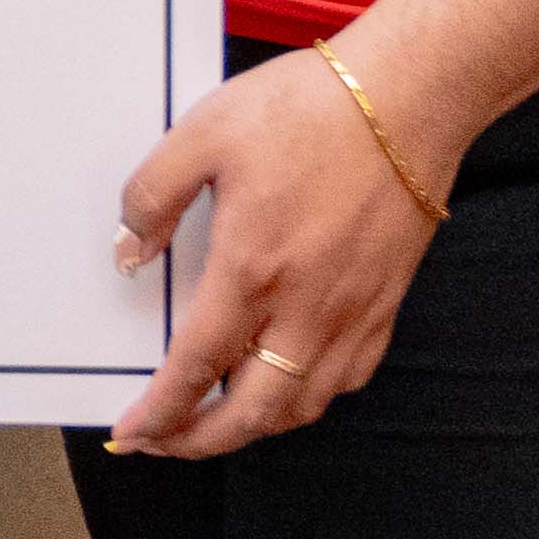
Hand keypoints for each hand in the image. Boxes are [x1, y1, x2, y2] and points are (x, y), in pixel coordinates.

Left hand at [102, 45, 455, 456]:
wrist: (409, 97)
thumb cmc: (309, 109)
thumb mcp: (203, 133)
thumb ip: (152, 197)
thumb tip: (128, 252)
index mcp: (250, 270)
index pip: (195, 369)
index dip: (160, 413)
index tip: (133, 431)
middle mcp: (306, 307)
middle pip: (253, 413)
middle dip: (201, 441)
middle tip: (165, 441)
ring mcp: (353, 310)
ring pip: (305, 405)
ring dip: (255, 426)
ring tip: (217, 419)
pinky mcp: (387, 301)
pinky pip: (349, 376)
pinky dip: (312, 397)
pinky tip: (288, 382)